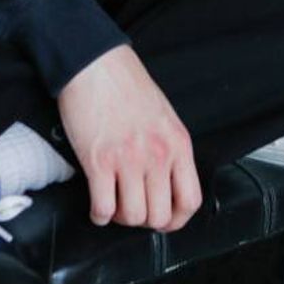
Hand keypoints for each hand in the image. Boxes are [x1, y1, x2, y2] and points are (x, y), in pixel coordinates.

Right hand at [57, 45, 202, 231]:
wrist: (94, 63)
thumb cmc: (125, 84)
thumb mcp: (164, 115)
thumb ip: (169, 148)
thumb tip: (166, 181)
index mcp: (177, 144)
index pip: (190, 200)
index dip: (176, 219)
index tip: (164, 219)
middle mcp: (157, 155)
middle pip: (159, 216)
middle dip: (144, 220)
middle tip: (133, 209)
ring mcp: (128, 159)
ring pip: (131, 217)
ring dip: (120, 217)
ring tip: (113, 205)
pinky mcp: (99, 161)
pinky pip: (103, 208)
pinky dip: (98, 215)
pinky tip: (97, 206)